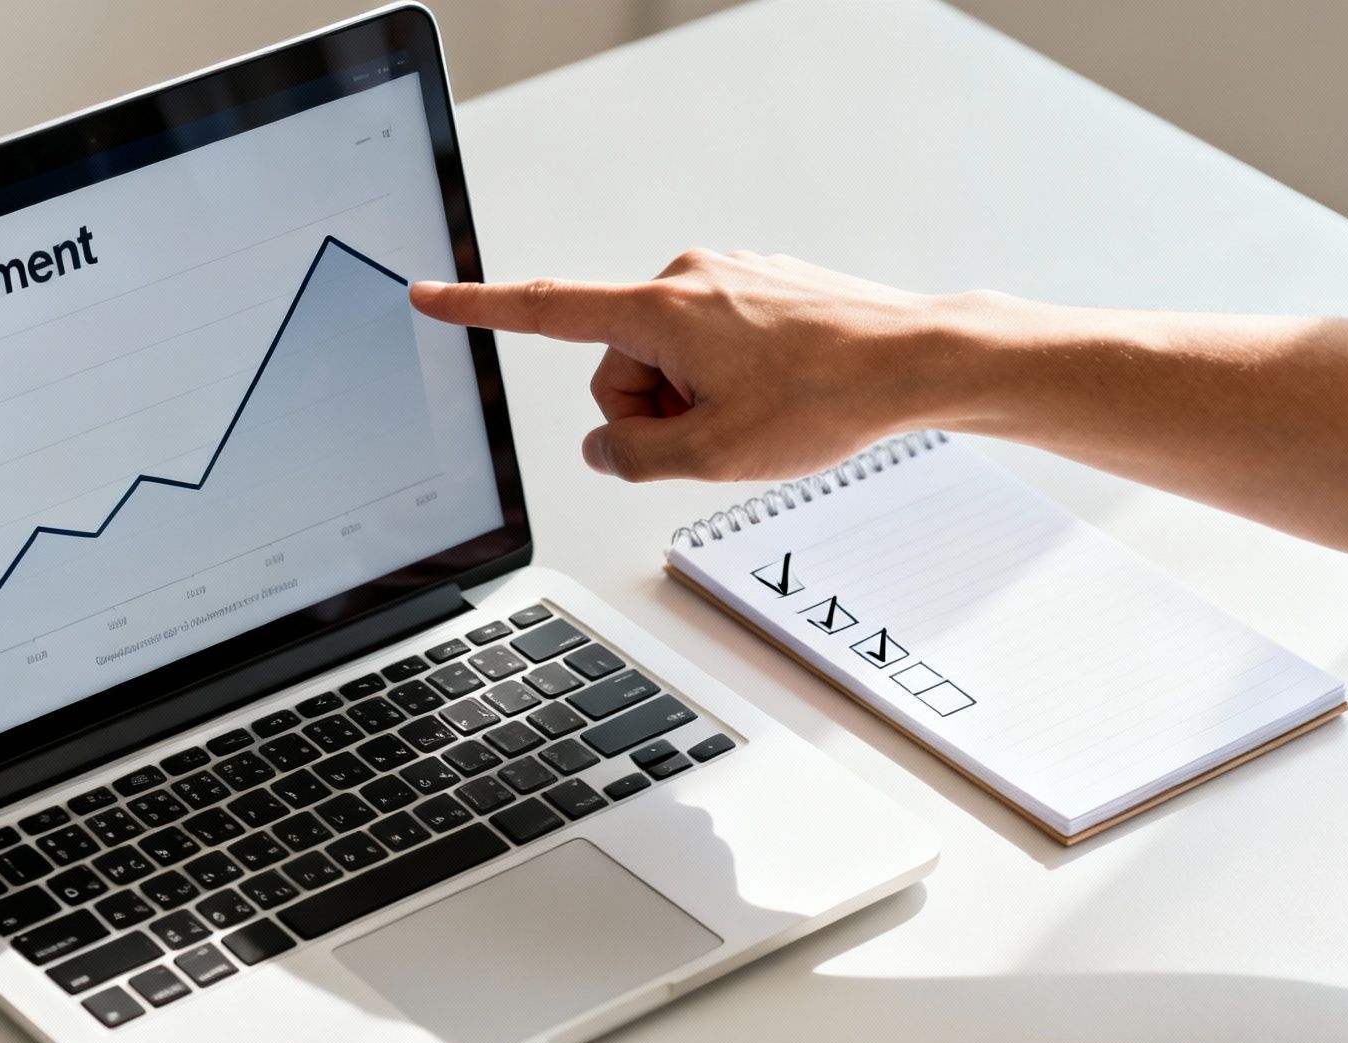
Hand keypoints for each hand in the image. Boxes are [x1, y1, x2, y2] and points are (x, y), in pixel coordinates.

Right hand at [409, 248, 990, 481]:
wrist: (918, 360)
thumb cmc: (829, 398)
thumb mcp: (712, 457)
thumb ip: (634, 459)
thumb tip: (610, 448)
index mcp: (660, 309)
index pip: (544, 310)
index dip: (477, 310)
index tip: (429, 296)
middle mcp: (686, 278)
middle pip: (620, 368)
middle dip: (656, 413)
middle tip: (718, 435)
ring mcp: (727, 279)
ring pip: (670, 363)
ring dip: (698, 402)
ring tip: (759, 415)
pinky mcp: (759, 289)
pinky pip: (713, 349)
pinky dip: (732, 381)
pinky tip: (780, 395)